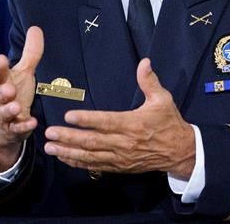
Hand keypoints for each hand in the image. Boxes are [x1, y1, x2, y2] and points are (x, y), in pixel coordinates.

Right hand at [0, 25, 44, 171]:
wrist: (5, 127)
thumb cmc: (14, 94)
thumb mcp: (22, 73)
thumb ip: (30, 53)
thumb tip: (35, 28)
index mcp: (0, 82)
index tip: (0, 59)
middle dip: (1, 91)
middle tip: (8, 88)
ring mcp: (5, 116)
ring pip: (4, 113)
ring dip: (9, 109)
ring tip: (15, 106)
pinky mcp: (13, 130)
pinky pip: (17, 129)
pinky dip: (23, 126)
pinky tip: (32, 123)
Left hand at [43, 58, 195, 178]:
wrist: (179, 151)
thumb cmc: (169, 123)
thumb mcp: (163, 99)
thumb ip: (150, 81)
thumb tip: (144, 62)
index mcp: (133, 124)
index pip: (106, 122)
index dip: (87, 120)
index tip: (69, 116)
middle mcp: (124, 143)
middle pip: (92, 141)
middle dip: (69, 137)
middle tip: (50, 133)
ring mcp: (120, 157)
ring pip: (90, 156)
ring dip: (69, 152)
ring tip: (50, 147)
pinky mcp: (119, 166)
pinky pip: (95, 166)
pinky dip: (78, 163)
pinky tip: (64, 157)